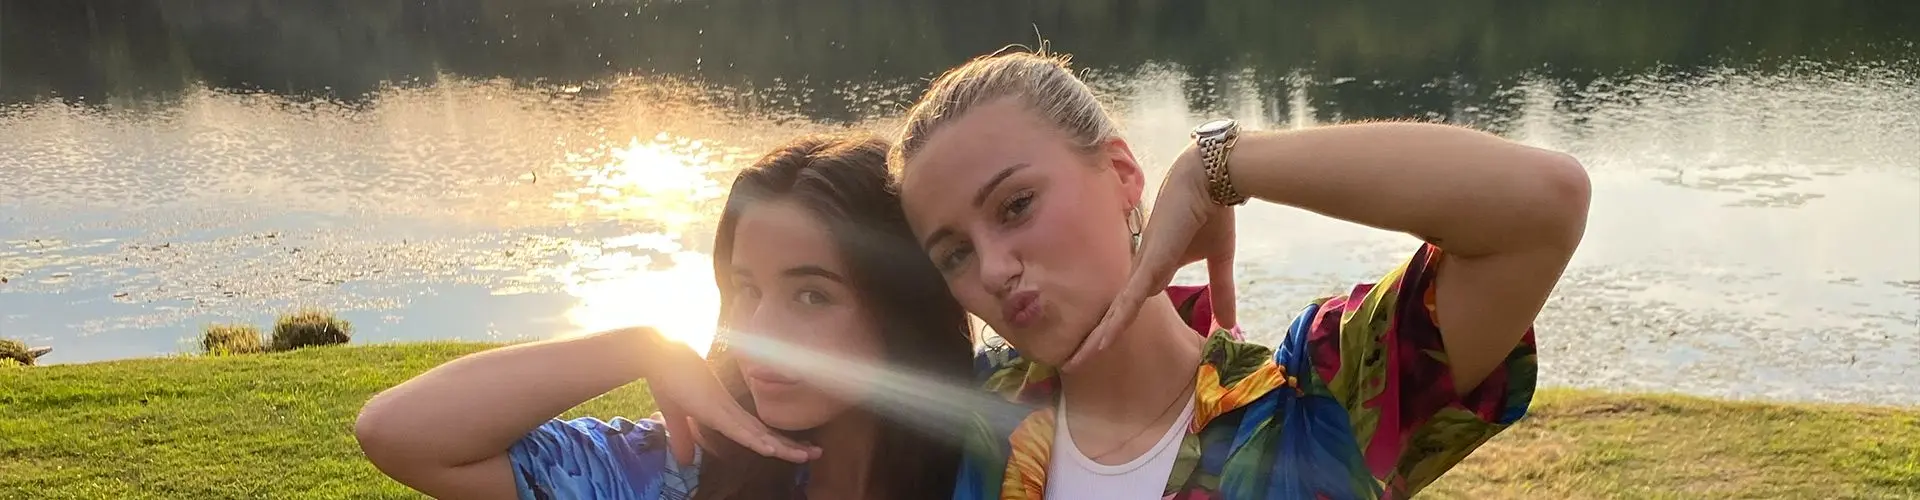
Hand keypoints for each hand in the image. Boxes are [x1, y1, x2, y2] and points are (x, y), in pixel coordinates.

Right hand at [632, 329, 820, 462]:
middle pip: (765, 433)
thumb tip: (685, 461)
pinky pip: (739, 429)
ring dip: (783, 447)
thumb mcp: (675, 416)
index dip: (775, 443)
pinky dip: (756, 440)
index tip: (795, 450)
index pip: (756, 431)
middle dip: (790, 446)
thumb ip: (682, 437)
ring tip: (807, 456)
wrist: (656, 352)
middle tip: (816, 453)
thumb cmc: (667, 378)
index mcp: (723, 410)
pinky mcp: (714, 408)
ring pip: (759, 434)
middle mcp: (730, 409)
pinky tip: (772, 450)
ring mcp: (724, 408)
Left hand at [1064, 148, 1238, 371]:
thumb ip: (1221, 292)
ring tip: (1073, 363)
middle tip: (1071, 365)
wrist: (1211, 179)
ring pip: (1115, 311)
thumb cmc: (1211, 212)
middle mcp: (1142, 269)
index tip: (1096, 349)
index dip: (1112, 327)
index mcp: (1153, 268)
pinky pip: (1129, 299)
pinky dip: (1115, 321)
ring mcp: (1144, 266)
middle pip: (1113, 312)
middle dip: (1094, 339)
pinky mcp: (1151, 263)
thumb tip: (1229, 324)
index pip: (1127, 305)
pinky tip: (1100, 343)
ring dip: (1096, 338)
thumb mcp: (1220, 260)